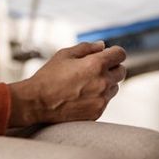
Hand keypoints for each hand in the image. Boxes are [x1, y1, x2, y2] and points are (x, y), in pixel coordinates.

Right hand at [8, 41, 127, 126]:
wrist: (38, 102)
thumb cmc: (49, 76)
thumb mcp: (65, 54)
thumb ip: (86, 47)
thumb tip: (102, 46)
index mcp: (96, 64)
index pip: (120, 54)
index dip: (115, 52)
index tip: (107, 54)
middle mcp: (103, 82)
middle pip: (121, 71)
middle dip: (112, 67)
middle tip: (96, 68)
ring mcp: (101, 100)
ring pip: (114, 87)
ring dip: (106, 83)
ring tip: (86, 83)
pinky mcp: (97, 113)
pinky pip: (105, 101)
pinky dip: (99, 96)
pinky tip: (82, 95)